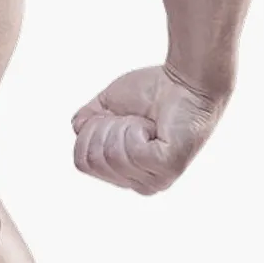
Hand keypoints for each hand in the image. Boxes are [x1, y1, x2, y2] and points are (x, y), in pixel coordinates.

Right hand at [71, 65, 225, 194]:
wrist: (185, 78)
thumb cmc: (153, 90)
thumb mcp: (108, 105)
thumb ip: (88, 120)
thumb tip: (78, 127)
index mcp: (124, 175)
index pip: (82, 162)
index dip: (91, 131)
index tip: (115, 117)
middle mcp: (139, 185)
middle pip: (94, 159)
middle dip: (107, 128)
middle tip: (134, 120)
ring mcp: (155, 180)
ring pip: (111, 155)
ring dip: (125, 127)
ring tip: (148, 124)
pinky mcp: (168, 169)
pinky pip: (131, 151)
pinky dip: (138, 130)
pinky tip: (157, 129)